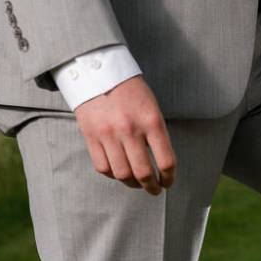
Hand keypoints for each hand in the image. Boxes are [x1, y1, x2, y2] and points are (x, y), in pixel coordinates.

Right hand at [73, 75, 175, 194]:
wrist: (97, 70)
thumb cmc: (130, 91)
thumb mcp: (152, 108)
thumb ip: (157, 135)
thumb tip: (161, 166)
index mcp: (151, 121)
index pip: (166, 161)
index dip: (170, 178)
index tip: (168, 182)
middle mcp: (130, 129)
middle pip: (144, 173)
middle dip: (152, 187)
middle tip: (155, 190)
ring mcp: (108, 134)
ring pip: (122, 174)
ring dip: (132, 184)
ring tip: (137, 183)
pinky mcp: (90, 136)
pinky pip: (103, 167)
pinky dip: (113, 174)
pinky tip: (119, 172)